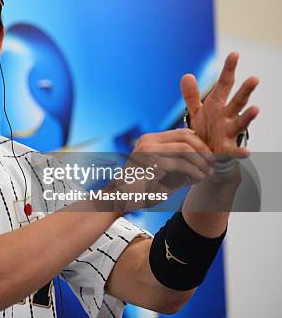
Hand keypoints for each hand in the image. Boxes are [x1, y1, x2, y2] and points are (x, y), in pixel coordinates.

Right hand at [100, 129, 215, 212]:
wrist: (119, 200)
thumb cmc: (141, 189)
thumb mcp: (163, 172)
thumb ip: (179, 164)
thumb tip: (204, 161)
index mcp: (150, 140)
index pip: (181, 132)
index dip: (199, 142)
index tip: (209, 156)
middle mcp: (148, 141)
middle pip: (185, 135)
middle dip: (203, 149)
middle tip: (213, 162)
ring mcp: (148, 150)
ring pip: (185, 148)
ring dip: (200, 161)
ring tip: (207, 172)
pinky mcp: (151, 162)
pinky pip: (180, 163)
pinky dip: (194, 171)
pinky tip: (198, 178)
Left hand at [181, 52, 258, 155]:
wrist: (208, 153)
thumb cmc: (206, 129)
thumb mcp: (197, 111)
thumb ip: (192, 95)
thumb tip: (187, 75)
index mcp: (217, 105)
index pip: (225, 84)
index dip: (229, 69)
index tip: (235, 54)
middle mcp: (227, 116)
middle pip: (237, 101)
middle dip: (245, 90)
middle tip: (254, 78)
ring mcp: (229, 132)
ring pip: (240, 122)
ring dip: (248, 116)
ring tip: (256, 109)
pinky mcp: (227, 149)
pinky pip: (234, 151)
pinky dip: (240, 152)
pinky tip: (246, 152)